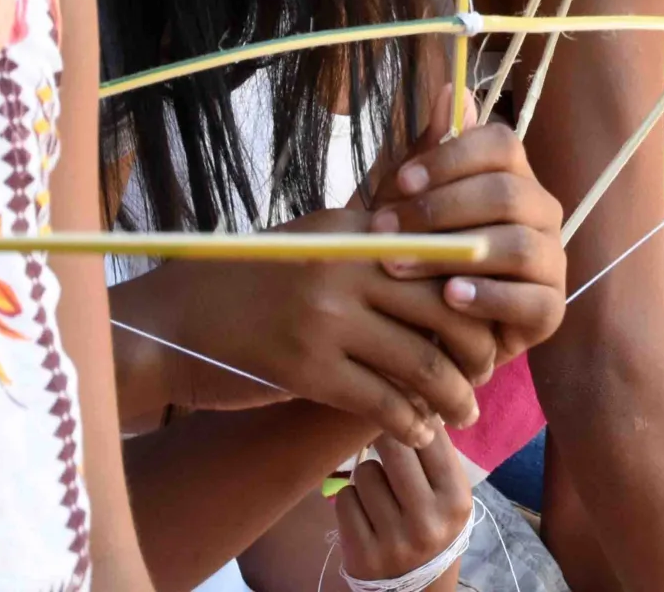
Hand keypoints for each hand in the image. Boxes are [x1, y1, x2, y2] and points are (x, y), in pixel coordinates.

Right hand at [113, 205, 487, 443]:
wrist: (174, 322)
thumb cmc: (252, 283)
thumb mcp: (314, 241)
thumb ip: (372, 243)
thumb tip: (446, 262)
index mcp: (355, 230)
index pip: (443, 259)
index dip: (476, 296)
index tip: (489, 322)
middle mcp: (346, 267)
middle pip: (446, 310)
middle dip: (477, 349)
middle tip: (487, 372)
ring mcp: (326, 319)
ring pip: (422, 362)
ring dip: (453, 395)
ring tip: (462, 411)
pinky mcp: (307, 370)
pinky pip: (382, 401)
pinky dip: (410, 422)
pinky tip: (419, 432)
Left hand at [336, 431, 473, 585]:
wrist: (418, 587)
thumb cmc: (434, 524)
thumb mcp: (450, 494)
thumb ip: (436, 454)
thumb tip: (412, 393)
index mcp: (456, 500)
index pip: (428, 435)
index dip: (412, 419)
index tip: (406, 417)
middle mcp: (428, 522)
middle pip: (391, 446)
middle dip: (386, 443)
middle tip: (388, 452)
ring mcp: (394, 542)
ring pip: (364, 472)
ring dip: (367, 476)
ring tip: (380, 494)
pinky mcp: (362, 556)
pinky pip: (343, 499)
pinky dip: (350, 501)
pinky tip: (364, 514)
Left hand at [372, 122, 566, 369]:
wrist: (427, 326)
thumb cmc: (420, 254)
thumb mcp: (412, 203)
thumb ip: (430, 152)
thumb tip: (450, 90)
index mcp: (512, 176)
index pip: (502, 144)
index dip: (452, 158)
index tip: (401, 181)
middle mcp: (541, 211)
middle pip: (506, 192)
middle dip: (439, 209)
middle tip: (385, 230)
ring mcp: (551, 260)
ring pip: (518, 244)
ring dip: (453, 254)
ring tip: (402, 266)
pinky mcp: (550, 308)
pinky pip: (530, 299)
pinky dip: (488, 297)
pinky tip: (449, 298)